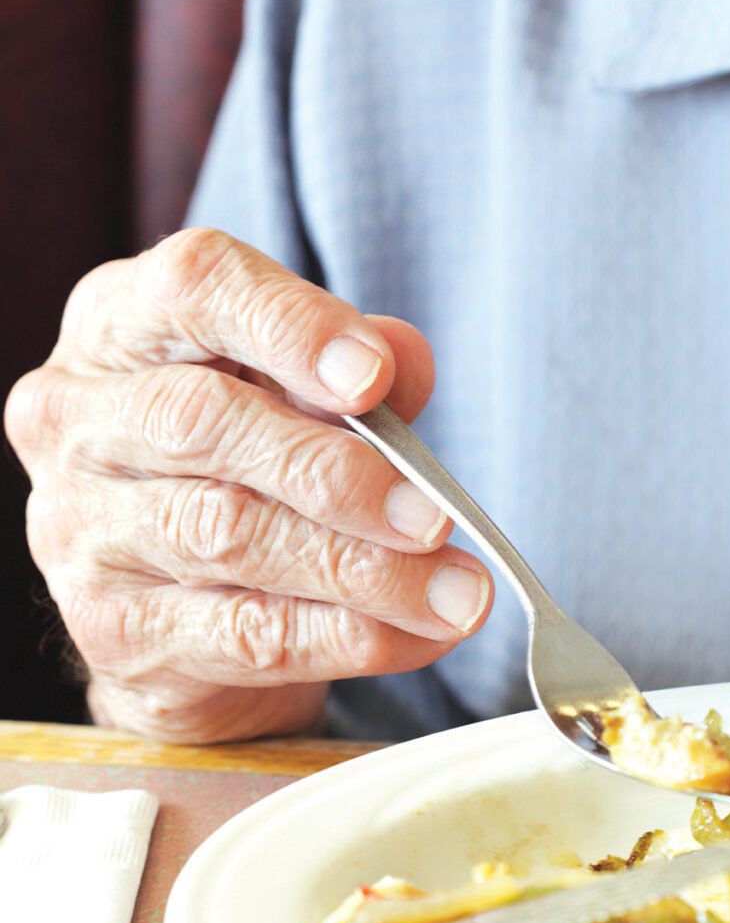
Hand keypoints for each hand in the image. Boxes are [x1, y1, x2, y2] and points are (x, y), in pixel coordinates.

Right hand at [5, 229, 492, 741]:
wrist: (181, 605)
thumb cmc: (248, 468)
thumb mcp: (297, 398)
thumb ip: (354, 377)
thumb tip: (405, 363)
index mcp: (122, 326)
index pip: (194, 287)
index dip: (291, 326)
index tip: (376, 378)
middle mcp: (78, 419)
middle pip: (204, 421)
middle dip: (336, 472)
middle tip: (435, 516)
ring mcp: (80, 529)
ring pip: (229, 536)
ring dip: (364, 570)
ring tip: (458, 593)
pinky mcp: (112, 631)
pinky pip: (243, 635)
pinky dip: (346, 636)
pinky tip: (419, 634)